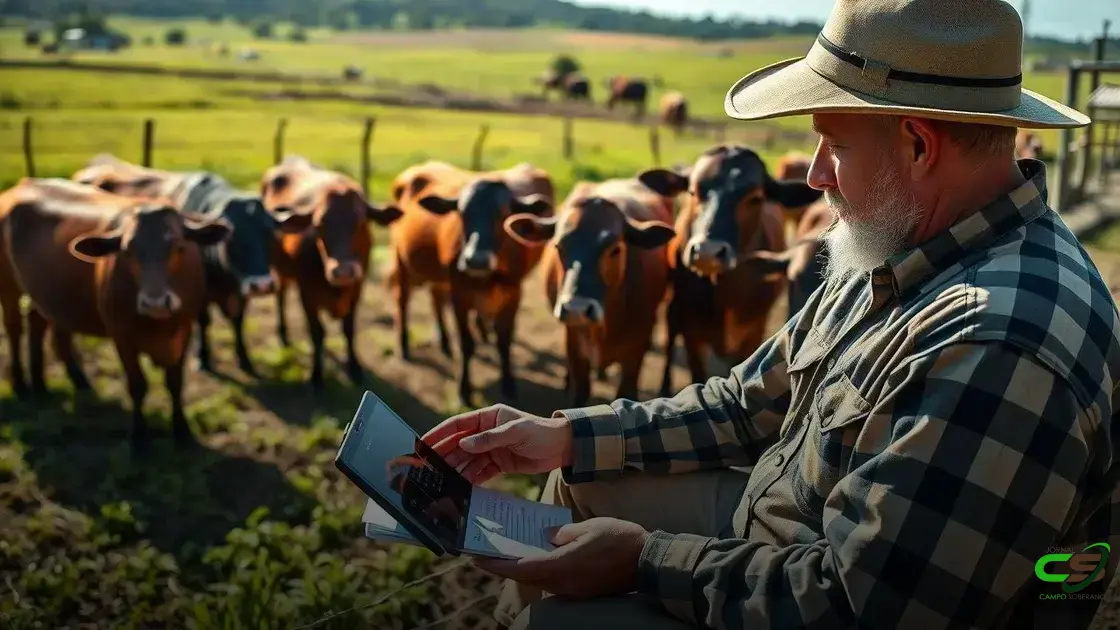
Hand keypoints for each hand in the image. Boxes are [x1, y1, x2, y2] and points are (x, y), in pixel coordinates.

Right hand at [421, 404, 572, 484]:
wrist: (563, 448)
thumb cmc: (541, 432)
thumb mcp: (516, 432)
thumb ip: (490, 439)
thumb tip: (463, 445)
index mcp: (488, 417)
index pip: (458, 424)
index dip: (439, 434)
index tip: (423, 444)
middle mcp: (486, 432)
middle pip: (459, 445)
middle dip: (444, 456)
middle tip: (427, 469)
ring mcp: (492, 449)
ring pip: (467, 460)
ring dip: (455, 470)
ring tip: (440, 482)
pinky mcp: (499, 464)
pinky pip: (479, 472)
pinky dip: (470, 479)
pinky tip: (460, 488)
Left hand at [472, 517, 649, 597]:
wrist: (649, 562)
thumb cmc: (620, 539)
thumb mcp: (589, 527)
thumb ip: (563, 533)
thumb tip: (547, 538)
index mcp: (561, 566)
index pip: (519, 569)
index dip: (496, 564)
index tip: (476, 558)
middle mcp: (563, 584)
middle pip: (525, 578)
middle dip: (504, 567)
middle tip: (487, 554)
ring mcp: (573, 590)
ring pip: (539, 582)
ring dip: (522, 570)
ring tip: (510, 555)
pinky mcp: (582, 591)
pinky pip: (553, 583)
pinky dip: (541, 571)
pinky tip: (539, 558)